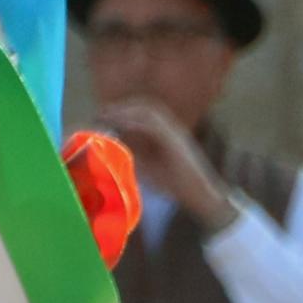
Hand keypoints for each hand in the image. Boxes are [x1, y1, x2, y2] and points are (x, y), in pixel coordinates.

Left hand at [101, 98, 236, 231]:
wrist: (201, 195)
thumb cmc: (177, 185)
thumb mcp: (148, 168)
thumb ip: (133, 155)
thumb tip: (110, 148)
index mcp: (167, 133)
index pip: (145, 113)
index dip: (124, 110)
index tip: (103, 114)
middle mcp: (173, 129)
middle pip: (147, 107)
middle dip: (122, 107)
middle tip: (101, 112)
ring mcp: (176, 134)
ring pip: (150, 112)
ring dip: (126, 112)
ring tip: (107, 116)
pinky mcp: (177, 142)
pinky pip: (155, 126)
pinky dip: (135, 123)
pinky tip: (121, 125)